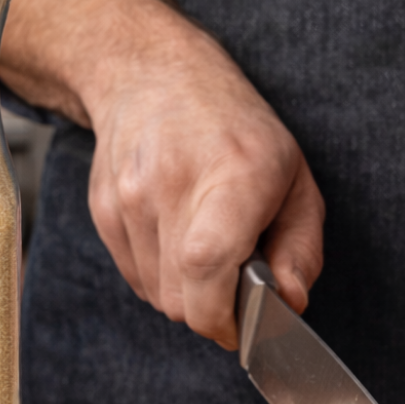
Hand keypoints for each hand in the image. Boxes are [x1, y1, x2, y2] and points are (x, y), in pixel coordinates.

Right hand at [0, 0, 323, 346]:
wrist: (152, 77)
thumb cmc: (235, 129)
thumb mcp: (294, 176)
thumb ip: (301, 247)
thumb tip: (290, 303)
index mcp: (233, 174)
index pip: (206, 266)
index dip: (221, 316)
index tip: (241, 327)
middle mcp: (173, 185)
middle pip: (180, 299)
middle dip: (210, 308)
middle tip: (232, 281)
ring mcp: (129, 198)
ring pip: (156, 295)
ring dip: (185, 292)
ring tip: (203, 246)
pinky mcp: (103, 210)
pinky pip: (135, 278)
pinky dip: (159, 276)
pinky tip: (174, 238)